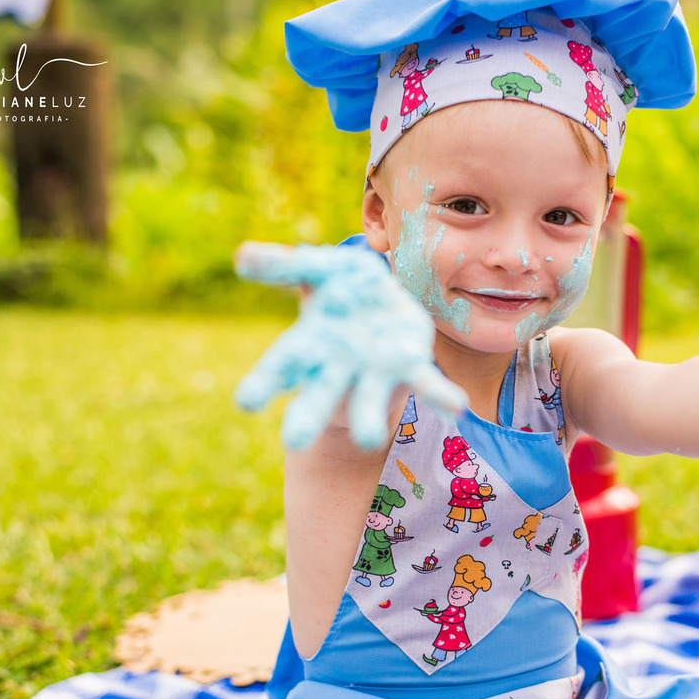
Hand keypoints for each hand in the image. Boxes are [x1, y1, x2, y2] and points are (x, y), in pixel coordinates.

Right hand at [233, 241, 466, 449]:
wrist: (382, 304)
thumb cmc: (341, 287)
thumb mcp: (316, 269)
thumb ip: (284, 266)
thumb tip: (241, 257)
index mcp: (311, 345)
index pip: (282, 364)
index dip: (263, 382)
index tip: (245, 403)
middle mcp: (340, 367)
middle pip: (318, 396)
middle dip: (307, 417)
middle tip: (294, 440)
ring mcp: (376, 371)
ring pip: (369, 399)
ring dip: (368, 418)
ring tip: (368, 439)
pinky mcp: (409, 365)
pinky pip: (426, 383)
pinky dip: (440, 397)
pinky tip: (456, 408)